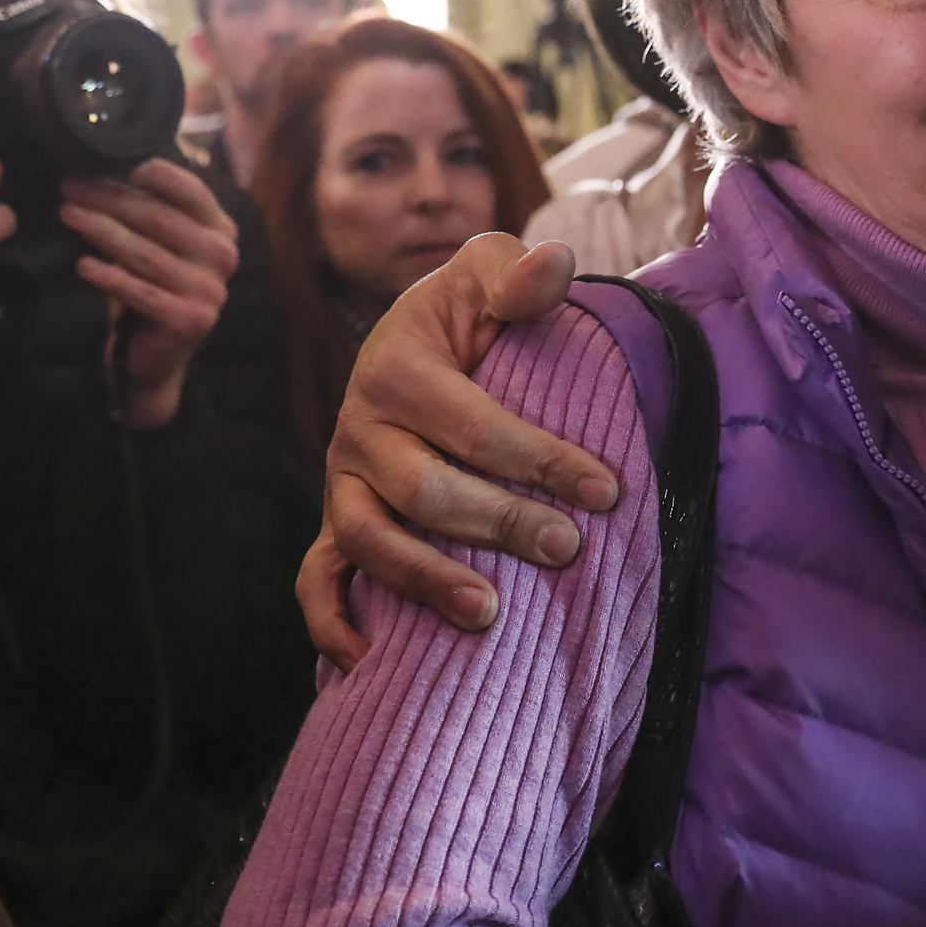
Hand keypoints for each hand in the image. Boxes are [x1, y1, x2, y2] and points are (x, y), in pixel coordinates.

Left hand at [62, 157, 238, 430]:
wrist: (159, 355)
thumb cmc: (156, 285)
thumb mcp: (164, 242)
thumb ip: (155, 207)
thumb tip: (108, 157)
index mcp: (222, 229)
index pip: (188, 189)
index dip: (146, 172)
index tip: (103, 158)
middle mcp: (223, 256)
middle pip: (158, 217)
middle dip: (108, 197)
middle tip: (69, 185)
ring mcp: (210, 290)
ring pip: (144, 252)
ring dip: (100, 230)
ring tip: (66, 214)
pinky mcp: (190, 320)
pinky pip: (141, 292)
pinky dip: (109, 278)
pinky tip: (82, 265)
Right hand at [301, 233, 617, 665]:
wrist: (412, 341)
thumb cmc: (466, 313)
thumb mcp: (485, 274)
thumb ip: (516, 273)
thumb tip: (551, 263)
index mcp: (397, 369)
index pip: (475, 424)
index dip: (541, 458)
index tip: (607, 490)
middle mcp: (360, 430)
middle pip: (423, 491)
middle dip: (497, 522)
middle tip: (567, 549)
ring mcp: (344, 483)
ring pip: (368, 540)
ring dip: (424, 581)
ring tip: (488, 615)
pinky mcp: (335, 523)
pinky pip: (318, 580)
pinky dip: (332, 624)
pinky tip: (367, 662)